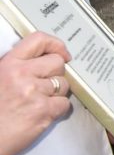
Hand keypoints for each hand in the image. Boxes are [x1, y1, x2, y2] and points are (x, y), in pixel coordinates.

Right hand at [0, 32, 71, 154]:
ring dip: (56, 93)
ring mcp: (34, 93)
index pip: (39, 40)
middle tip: (45, 85)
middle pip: (58, 63)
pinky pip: (65, 104)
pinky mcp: (43, 112)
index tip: (61, 53)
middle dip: (56, 74)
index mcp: (8, 64)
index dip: (55, 45)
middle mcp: (21, 75)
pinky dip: (58, 110)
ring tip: (39, 102)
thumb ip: (14, 68)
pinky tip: (43, 114)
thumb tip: (38, 61)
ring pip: (63, 84)